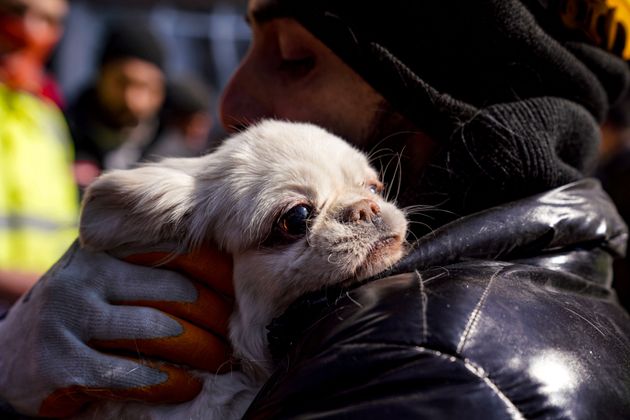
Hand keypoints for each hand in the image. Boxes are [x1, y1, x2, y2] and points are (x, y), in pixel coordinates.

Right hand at [0, 241, 233, 416]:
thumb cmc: (81, 308)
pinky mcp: (62, 364)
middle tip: (235, 333)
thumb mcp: (105, 273)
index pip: (177, 252)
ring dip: (200, 350)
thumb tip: (227, 269)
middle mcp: (87, 276)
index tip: (243, 292)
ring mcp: (70, 318)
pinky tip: (188, 386)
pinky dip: (169, 383)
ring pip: (160, 331)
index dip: (218, 273)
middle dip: (215, 315)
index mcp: (105, 249)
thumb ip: (150, 264)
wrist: (10, 354)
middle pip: (176, 292)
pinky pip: (132, 374)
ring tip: (218, 359)